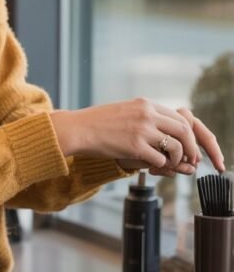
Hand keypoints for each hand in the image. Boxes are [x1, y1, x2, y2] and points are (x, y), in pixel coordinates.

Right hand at [50, 99, 224, 176]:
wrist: (79, 129)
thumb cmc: (99, 123)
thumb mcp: (126, 110)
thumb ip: (145, 115)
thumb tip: (164, 127)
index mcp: (146, 104)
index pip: (180, 118)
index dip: (189, 135)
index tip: (189, 147)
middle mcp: (147, 114)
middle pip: (184, 131)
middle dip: (191, 148)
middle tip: (190, 160)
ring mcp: (142, 130)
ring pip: (175, 146)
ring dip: (177, 159)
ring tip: (169, 164)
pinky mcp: (135, 146)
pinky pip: (160, 159)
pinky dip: (161, 165)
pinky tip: (153, 167)